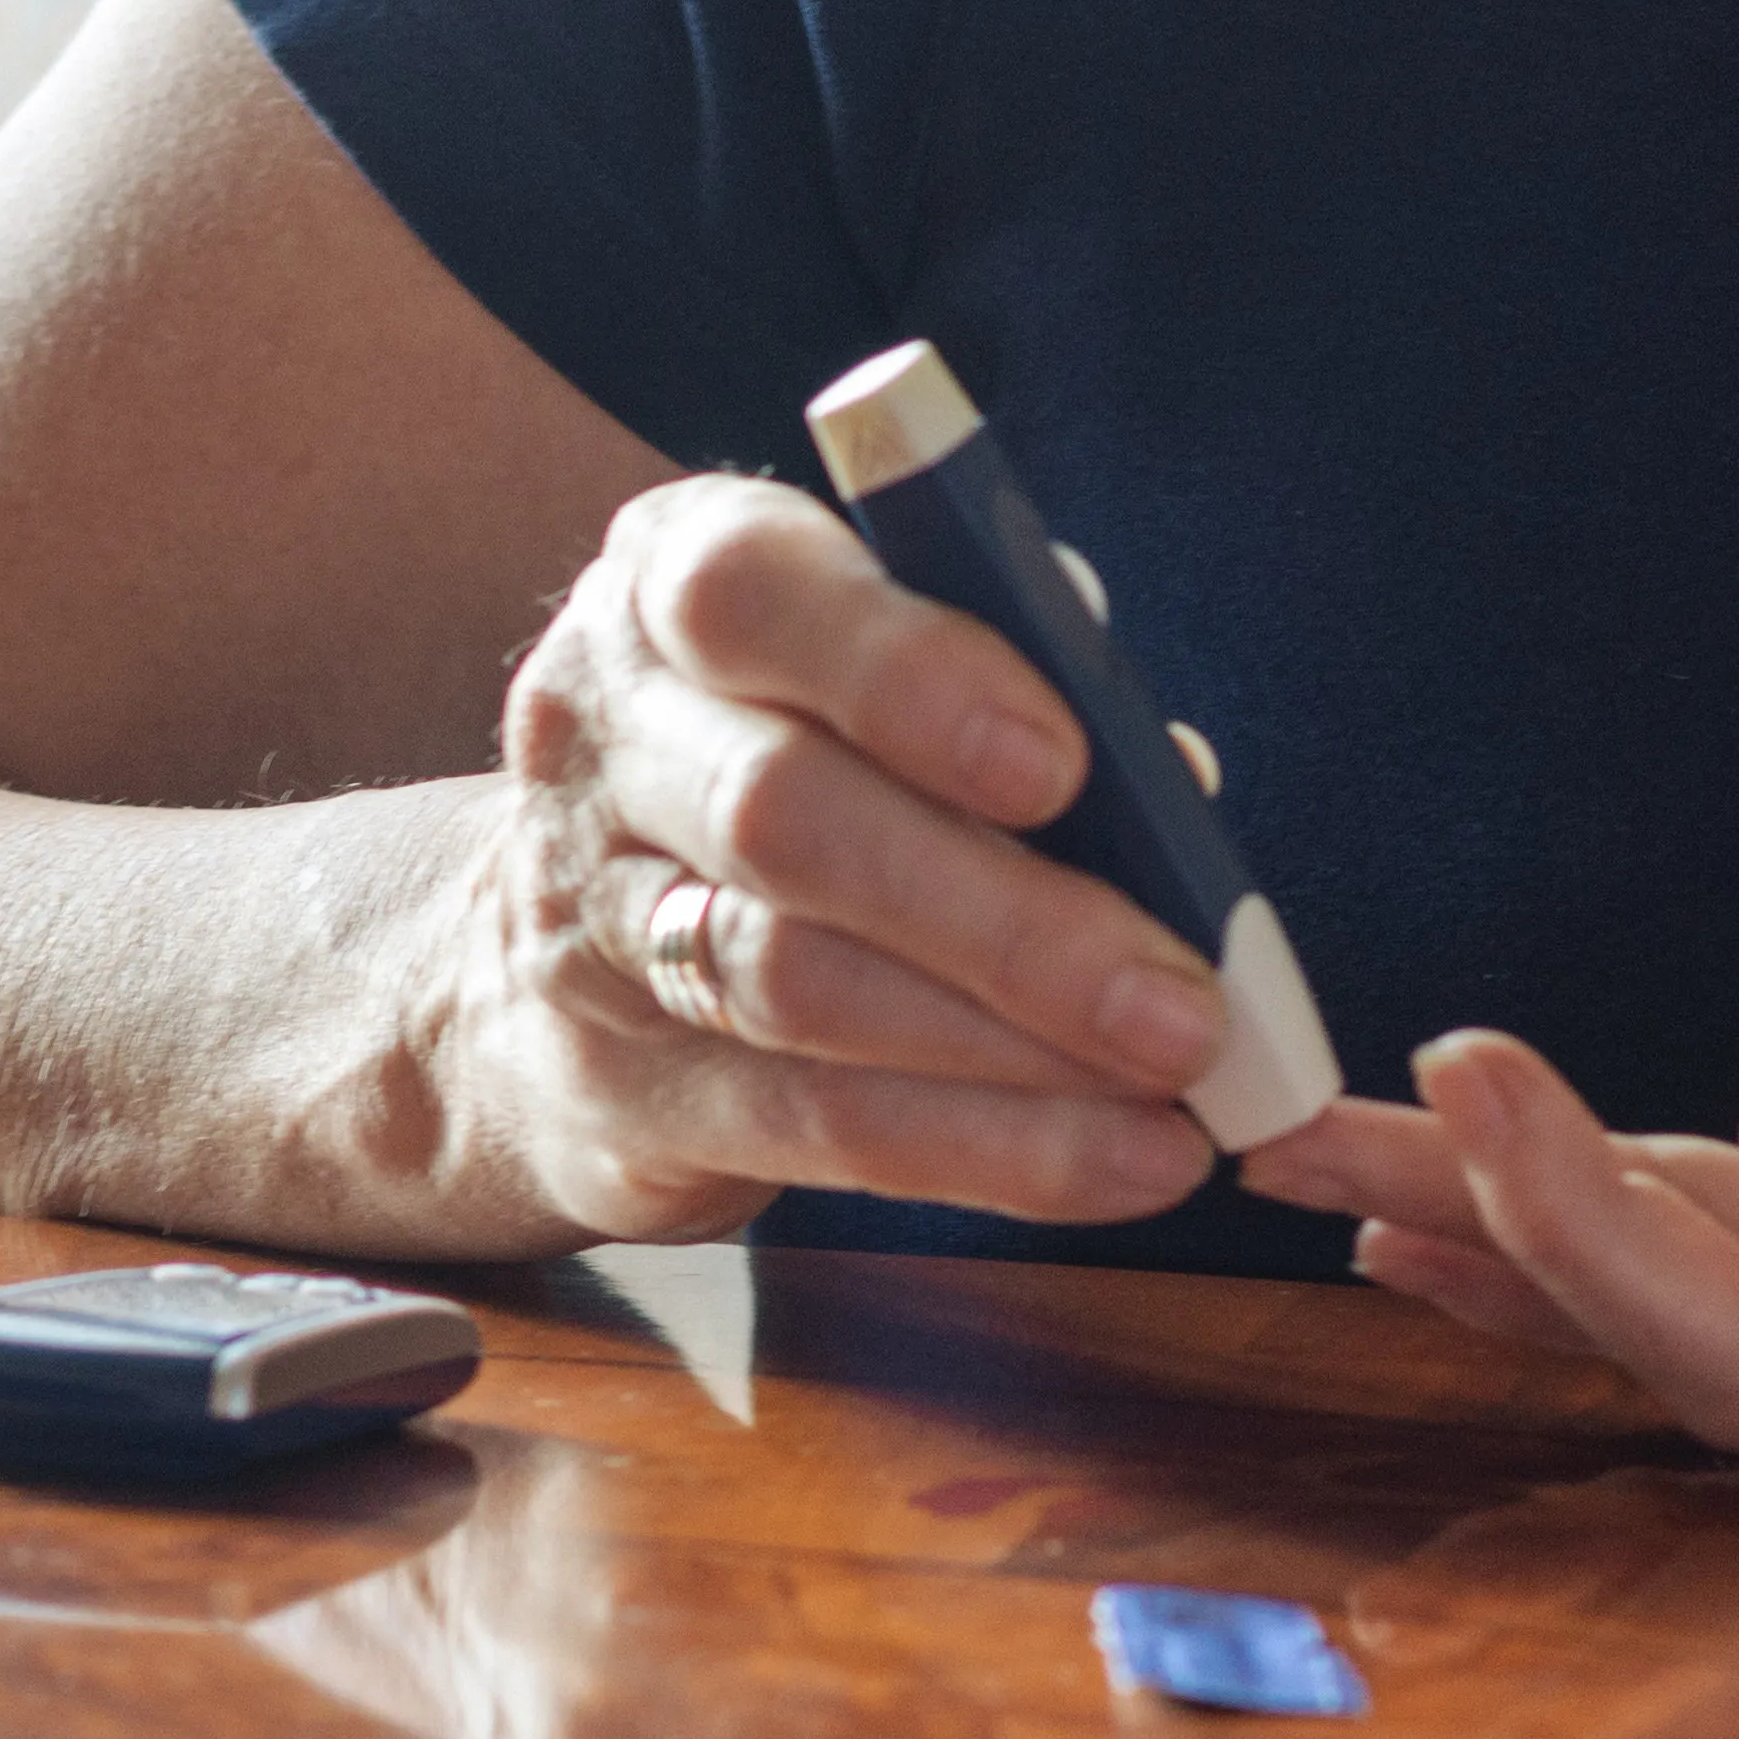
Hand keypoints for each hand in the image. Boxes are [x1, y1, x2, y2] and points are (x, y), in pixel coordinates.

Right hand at [418, 472, 1228, 1242]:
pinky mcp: (618, 1083)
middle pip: (781, 819)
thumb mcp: (864, 662)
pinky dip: (984, 1148)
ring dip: (1013, 1053)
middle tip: (1176, 1004)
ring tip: (1171, 1091)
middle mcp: (602, 733)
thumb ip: (1002, 687)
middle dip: (1004, 920)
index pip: (746, 595)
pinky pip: (811, 1125)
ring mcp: (588, 918)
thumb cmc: (794, 746)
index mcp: (669, 576)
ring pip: (796, 987)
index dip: (906, 676)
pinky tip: (1114, 1162)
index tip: (1062, 764)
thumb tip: (1167, 787)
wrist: (562, 930)